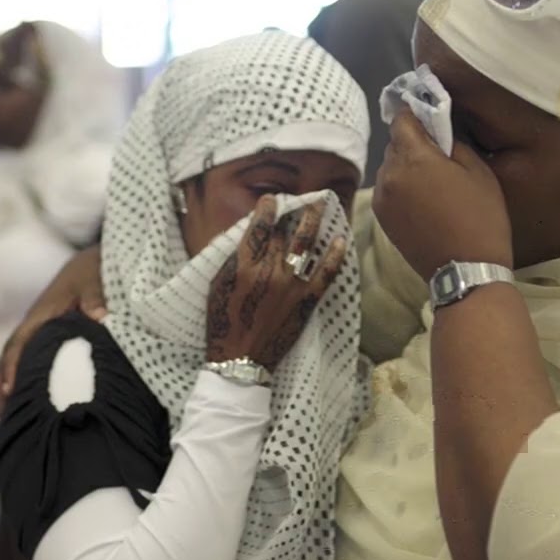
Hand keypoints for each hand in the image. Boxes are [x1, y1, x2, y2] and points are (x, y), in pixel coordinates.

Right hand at [0, 245, 106, 416]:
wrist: (91, 262)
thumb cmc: (92, 271)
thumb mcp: (94, 280)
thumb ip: (95, 297)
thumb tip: (99, 316)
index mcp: (41, 315)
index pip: (19, 344)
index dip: (13, 368)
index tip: (10, 391)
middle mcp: (33, 326)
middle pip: (8, 359)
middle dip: (2, 388)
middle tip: (4, 419)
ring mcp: (37, 333)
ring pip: (15, 362)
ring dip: (8, 388)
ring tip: (11, 421)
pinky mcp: (46, 338)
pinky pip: (28, 361)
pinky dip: (23, 381)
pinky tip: (30, 404)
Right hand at [206, 197, 347, 370]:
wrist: (240, 360)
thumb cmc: (223, 322)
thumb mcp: (218, 285)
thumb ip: (234, 259)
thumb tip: (249, 236)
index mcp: (244, 266)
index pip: (259, 228)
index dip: (267, 209)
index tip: (272, 200)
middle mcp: (269, 271)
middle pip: (283, 234)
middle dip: (293, 213)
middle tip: (303, 199)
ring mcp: (291, 286)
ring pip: (306, 245)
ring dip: (314, 221)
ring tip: (322, 204)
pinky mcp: (306, 301)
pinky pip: (326, 273)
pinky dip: (335, 255)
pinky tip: (341, 240)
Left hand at [372, 109, 512, 281]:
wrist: (466, 271)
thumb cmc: (480, 217)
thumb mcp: (478, 171)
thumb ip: (453, 142)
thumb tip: (437, 131)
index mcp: (412, 158)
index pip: (401, 119)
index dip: (415, 113)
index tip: (429, 116)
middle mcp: (388, 175)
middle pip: (394, 144)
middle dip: (413, 142)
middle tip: (438, 153)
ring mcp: (381, 199)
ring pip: (389, 168)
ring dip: (406, 167)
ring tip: (432, 182)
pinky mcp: (381, 219)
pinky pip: (388, 190)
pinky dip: (400, 187)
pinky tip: (423, 201)